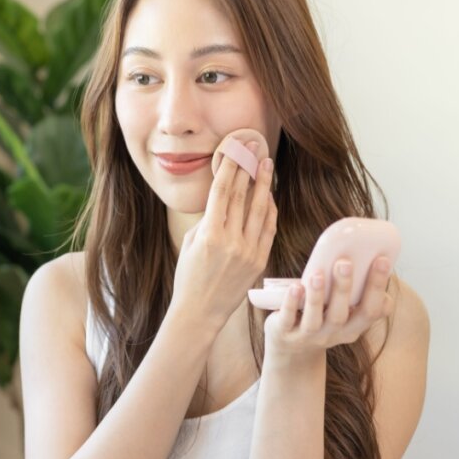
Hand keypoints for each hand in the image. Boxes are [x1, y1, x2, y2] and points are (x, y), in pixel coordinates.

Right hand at [171, 141, 276, 327]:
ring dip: (264, 184)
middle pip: (242, 195)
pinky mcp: (259, 261)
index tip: (235, 148)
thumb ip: (208, 219)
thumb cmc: (188, 277)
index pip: (222, 191)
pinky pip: (268, 228)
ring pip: (259, 209)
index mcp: (209, 234)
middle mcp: (231, 241)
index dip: (230, 166)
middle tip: (254, 147)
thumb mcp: (191, 243)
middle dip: (248, 167)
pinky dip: (269, 209)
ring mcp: (248, 252)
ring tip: (267, 164)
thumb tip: (223, 196)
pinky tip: (269, 195)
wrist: (200, 312)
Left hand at [263, 256, 394, 361]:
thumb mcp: (344, 312)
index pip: (372, 310)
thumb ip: (356, 293)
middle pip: (342, 314)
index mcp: (354, 327)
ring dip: (317, 296)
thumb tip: (371, 255)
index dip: (378, 286)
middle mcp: (333, 334)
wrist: (292, 350)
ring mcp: (308, 336)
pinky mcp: (285, 333)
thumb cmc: (322, 319)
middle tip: (344, 262)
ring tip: (318, 274)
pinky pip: (288, 318)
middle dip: (344, 288)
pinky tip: (295, 287)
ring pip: (315, 318)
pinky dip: (291, 303)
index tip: (382, 259)